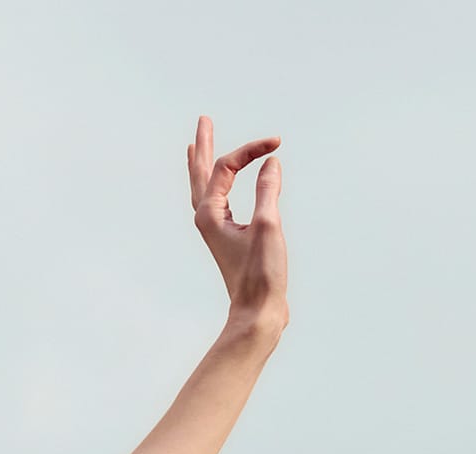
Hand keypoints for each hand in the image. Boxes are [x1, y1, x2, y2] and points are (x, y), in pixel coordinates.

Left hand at [188, 116, 287, 337]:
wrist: (257, 312)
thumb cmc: (260, 274)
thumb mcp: (267, 227)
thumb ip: (268, 191)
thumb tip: (271, 163)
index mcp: (209, 213)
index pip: (227, 168)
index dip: (251, 151)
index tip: (276, 144)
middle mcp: (206, 218)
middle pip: (202, 172)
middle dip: (205, 145)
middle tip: (203, 120)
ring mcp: (215, 228)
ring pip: (205, 187)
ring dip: (204, 164)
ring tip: (198, 146)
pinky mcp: (227, 238)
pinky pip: (217, 201)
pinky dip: (217, 186)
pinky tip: (221, 186)